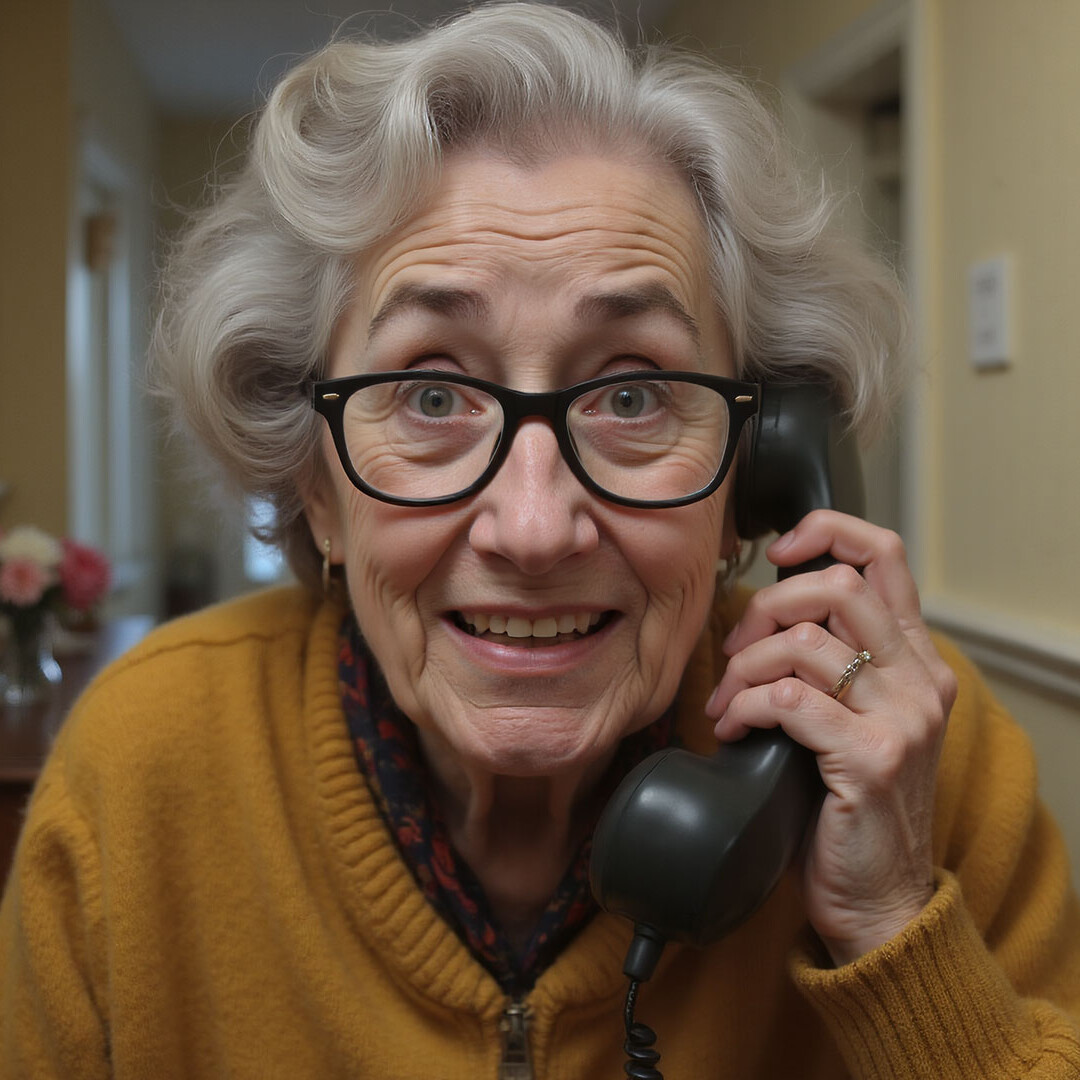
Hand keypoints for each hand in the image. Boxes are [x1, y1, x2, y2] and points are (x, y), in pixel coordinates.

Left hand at [705, 510, 956, 965]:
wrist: (881, 899)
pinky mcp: (871, 759)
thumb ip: (834, 665)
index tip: (778, 551)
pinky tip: (732, 729)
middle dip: (767, 605)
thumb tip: (765, 616)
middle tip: (736, 649)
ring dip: (744, 665)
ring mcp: (901, 719)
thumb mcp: (856, 720)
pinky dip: (745, 705)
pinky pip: (788, 699)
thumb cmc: (850, 805)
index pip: (886, 556)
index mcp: (916, 661)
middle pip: (837, 587)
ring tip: (727, 699)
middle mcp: (919, 681)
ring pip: (803, 640)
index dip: (827, 533)